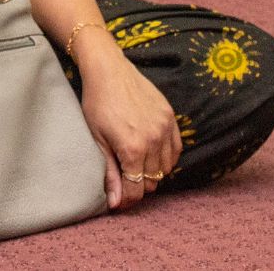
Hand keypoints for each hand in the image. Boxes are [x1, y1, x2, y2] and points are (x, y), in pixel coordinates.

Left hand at [76, 45, 181, 210]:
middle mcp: (153, 141)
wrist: (109, 69)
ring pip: (165, 169)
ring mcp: (165, 128)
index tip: (118, 200)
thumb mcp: (98, 139)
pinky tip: (152, 154)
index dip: (126, 200)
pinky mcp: (171, 117)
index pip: (136, 190)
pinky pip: (176, 150)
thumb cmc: (97, 103)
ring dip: (152, 173)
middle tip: (123, 179)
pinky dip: (166, 158)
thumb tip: (115, 203)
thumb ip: (110, 172)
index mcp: (132, 149)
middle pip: (152, 182)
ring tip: (136, 165)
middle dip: (137, 186)